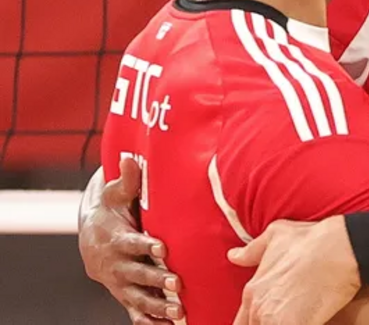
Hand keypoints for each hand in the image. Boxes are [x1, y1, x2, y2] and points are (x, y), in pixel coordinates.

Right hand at [79, 159, 182, 323]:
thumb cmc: (113, 211)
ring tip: (179, 311)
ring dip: (157, 305)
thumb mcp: (117, 194)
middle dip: (155, 279)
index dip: (146, 247)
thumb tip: (130, 157)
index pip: (133, 244)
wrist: (92, 236)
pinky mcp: (125, 294)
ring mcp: (120, 283)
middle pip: (136, 274)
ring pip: (137, 297)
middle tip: (176, 282)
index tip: (163, 247)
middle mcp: (117, 265)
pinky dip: (148, 321)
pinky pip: (135, 312)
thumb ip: (127, 180)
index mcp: (117, 240)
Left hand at [229, 217, 360, 324]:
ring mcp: (273, 319)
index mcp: (252, 291)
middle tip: (290, 314)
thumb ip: (252, 250)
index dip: (257, 322)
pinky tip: (311, 319)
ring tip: (301, 316)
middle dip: (271, 322)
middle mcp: (258, 307)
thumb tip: (233, 256)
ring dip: (284, 323)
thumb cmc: (313, 239)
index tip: (275, 317)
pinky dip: (304, 324)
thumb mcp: (277, 234)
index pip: (242, 322)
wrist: (340, 247)